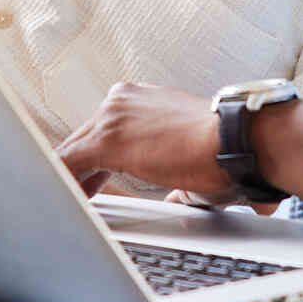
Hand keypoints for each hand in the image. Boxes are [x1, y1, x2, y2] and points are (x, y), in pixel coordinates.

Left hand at [54, 83, 236, 203]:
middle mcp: (122, 99)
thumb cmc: (224, 149)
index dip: (95, 161)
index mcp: (141, 99)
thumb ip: (172, 170)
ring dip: (71, 178)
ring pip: (73, 150)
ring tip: (71, 202)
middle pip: (84, 138)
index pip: (104, 129)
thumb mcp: (190, 155)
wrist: (236, 141)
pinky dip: (65, 182)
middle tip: (80, 196)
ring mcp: (112, 116)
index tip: (95, 180)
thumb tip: (175, 193)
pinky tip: (69, 201)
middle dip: (81, 171)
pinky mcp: (106, 139)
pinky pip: (69, 163)